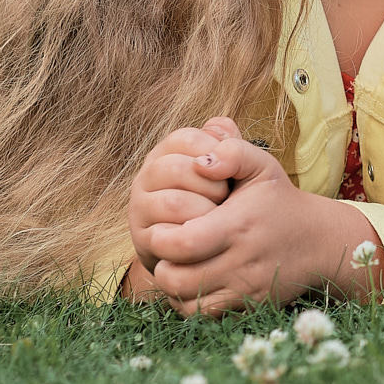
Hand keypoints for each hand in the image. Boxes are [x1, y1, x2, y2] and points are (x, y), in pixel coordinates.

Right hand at [127, 117, 235, 274]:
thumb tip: (215, 148)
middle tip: (223, 197)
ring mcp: (141, 207)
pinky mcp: (143, 239)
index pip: (185, 138)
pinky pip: (169, 236)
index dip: (215, 152)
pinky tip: (203, 235)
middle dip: (211, 186)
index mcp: (168, 151)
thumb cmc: (230, 199)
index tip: (229, 170)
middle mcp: (148, 175)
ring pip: (173, 203)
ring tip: (215, 217)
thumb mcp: (241, 170)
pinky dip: (194, 236)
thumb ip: (236, 148)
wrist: (219, 245)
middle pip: (175, 168)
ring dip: (205, 211)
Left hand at [144, 123, 336, 316]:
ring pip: (185, 302)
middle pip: (176, 278)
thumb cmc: (279, 200)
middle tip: (166, 247)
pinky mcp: (247, 307)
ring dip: (172, 285)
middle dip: (161, 263)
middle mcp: (242, 263)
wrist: (318, 240)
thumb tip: (200, 161)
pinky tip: (192, 281)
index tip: (164, 225)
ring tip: (177, 264)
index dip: (161, 237)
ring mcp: (246, 290)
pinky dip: (188, 302)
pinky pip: (203, 315)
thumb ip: (232, 152)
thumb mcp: (262, 166)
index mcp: (238, 226)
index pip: (181, 243)